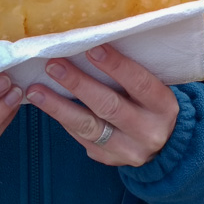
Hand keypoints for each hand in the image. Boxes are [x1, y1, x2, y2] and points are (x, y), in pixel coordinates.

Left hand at [25, 44, 178, 167]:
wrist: (167, 145)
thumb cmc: (154, 103)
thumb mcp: (156, 87)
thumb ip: (133, 72)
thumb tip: (94, 44)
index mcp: (164, 106)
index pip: (139, 83)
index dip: (115, 66)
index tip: (91, 48)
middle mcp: (148, 131)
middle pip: (109, 106)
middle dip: (78, 84)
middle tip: (54, 65)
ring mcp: (129, 150)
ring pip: (89, 127)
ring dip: (59, 107)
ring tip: (36, 91)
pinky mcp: (110, 159)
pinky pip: (83, 139)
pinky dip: (65, 120)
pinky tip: (49, 105)